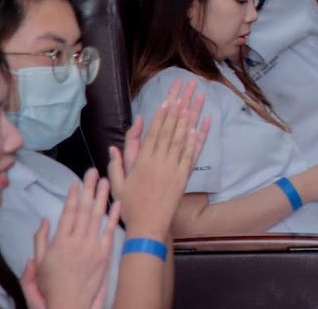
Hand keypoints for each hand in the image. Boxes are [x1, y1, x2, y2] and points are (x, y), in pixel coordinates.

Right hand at [23, 170, 119, 308]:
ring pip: (97, 216)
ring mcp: (92, 247)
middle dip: (89, 189)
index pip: (68, 212)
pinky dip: (113, 216)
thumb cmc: (52, 284)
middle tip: (93, 172)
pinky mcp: (104, 254)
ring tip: (105, 181)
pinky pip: (110, 231)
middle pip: (84, 210)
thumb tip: (44, 220)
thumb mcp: (39, 262)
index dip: (73, 195)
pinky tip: (117, 203)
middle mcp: (77, 241)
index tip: (77, 182)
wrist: (69, 303)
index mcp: (60, 242)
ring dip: (102, 197)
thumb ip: (40, 240)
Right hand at [109, 78, 208, 238]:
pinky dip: (198, 139)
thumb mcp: (116, 184)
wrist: (148, 226)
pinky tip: (203, 125)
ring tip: (197, 99)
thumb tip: (114, 145)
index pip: (154, 133)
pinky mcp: (184, 176)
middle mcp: (159, 162)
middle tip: (187, 90)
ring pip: (183, 138)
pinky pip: (192, 154)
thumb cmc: (129, 206)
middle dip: (179, 107)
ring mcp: (173, 168)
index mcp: (142, 162)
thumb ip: (116, 163)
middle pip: (171, 129)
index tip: (169, 98)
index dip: (162, 114)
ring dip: (191, 117)